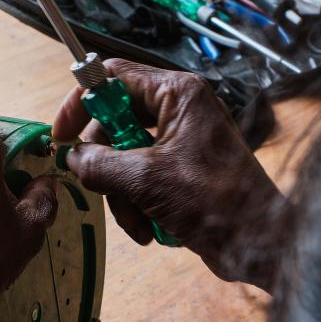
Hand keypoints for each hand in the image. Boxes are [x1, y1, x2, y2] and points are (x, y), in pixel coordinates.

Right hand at [54, 60, 282, 288]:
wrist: (258, 244)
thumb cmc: (216, 203)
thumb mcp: (145, 180)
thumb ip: (100, 163)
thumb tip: (73, 159)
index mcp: (178, 95)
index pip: (114, 77)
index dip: (81, 102)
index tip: (62, 135)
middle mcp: (180, 111)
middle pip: (116, 123)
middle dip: (105, 164)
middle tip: (97, 186)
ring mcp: (182, 142)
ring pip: (125, 157)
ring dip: (121, 194)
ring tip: (137, 222)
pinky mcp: (182, 172)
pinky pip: (141, 180)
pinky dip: (138, 205)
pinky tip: (150, 229)